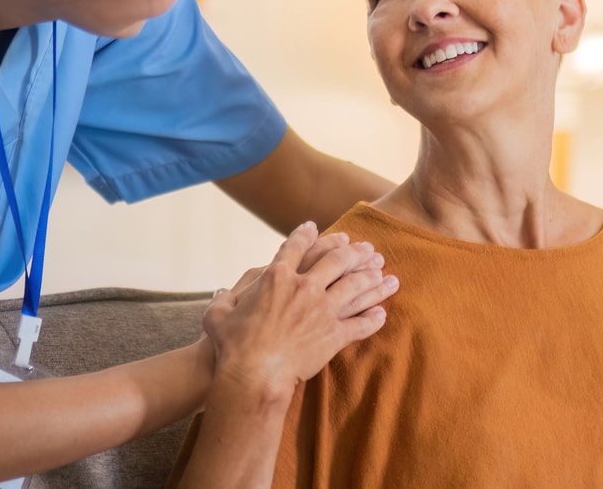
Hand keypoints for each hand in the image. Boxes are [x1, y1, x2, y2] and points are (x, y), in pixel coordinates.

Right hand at [200, 223, 396, 402]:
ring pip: (355, 287)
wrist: (254, 374)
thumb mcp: (216, 318)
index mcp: (276, 277)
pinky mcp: (334, 335)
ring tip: (386, 276)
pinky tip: (382, 315)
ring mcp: (322, 310)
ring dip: (373, 280)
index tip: (314, 227)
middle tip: (367, 249)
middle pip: (337, 260)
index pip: (295, 247)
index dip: (305, 235)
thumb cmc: (232, 347)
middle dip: (354, 252)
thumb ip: (221, 301)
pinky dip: (373, 320)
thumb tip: (220, 294)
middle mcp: (304, 287)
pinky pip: (360, 324)